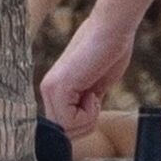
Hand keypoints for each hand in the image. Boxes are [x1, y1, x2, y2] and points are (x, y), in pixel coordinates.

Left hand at [40, 14, 136, 138]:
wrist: (113, 29)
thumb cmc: (112, 52)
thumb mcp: (97, 86)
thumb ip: (85, 103)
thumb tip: (85, 124)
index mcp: (54, 89)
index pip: (63, 126)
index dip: (85, 121)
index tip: (96, 99)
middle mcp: (47, 90)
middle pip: (64, 132)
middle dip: (87, 122)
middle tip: (97, 98)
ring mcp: (50, 89)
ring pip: (67, 130)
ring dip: (89, 117)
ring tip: (95, 92)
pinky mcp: (58, 88)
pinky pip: (71, 121)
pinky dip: (90, 112)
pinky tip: (94, 91)